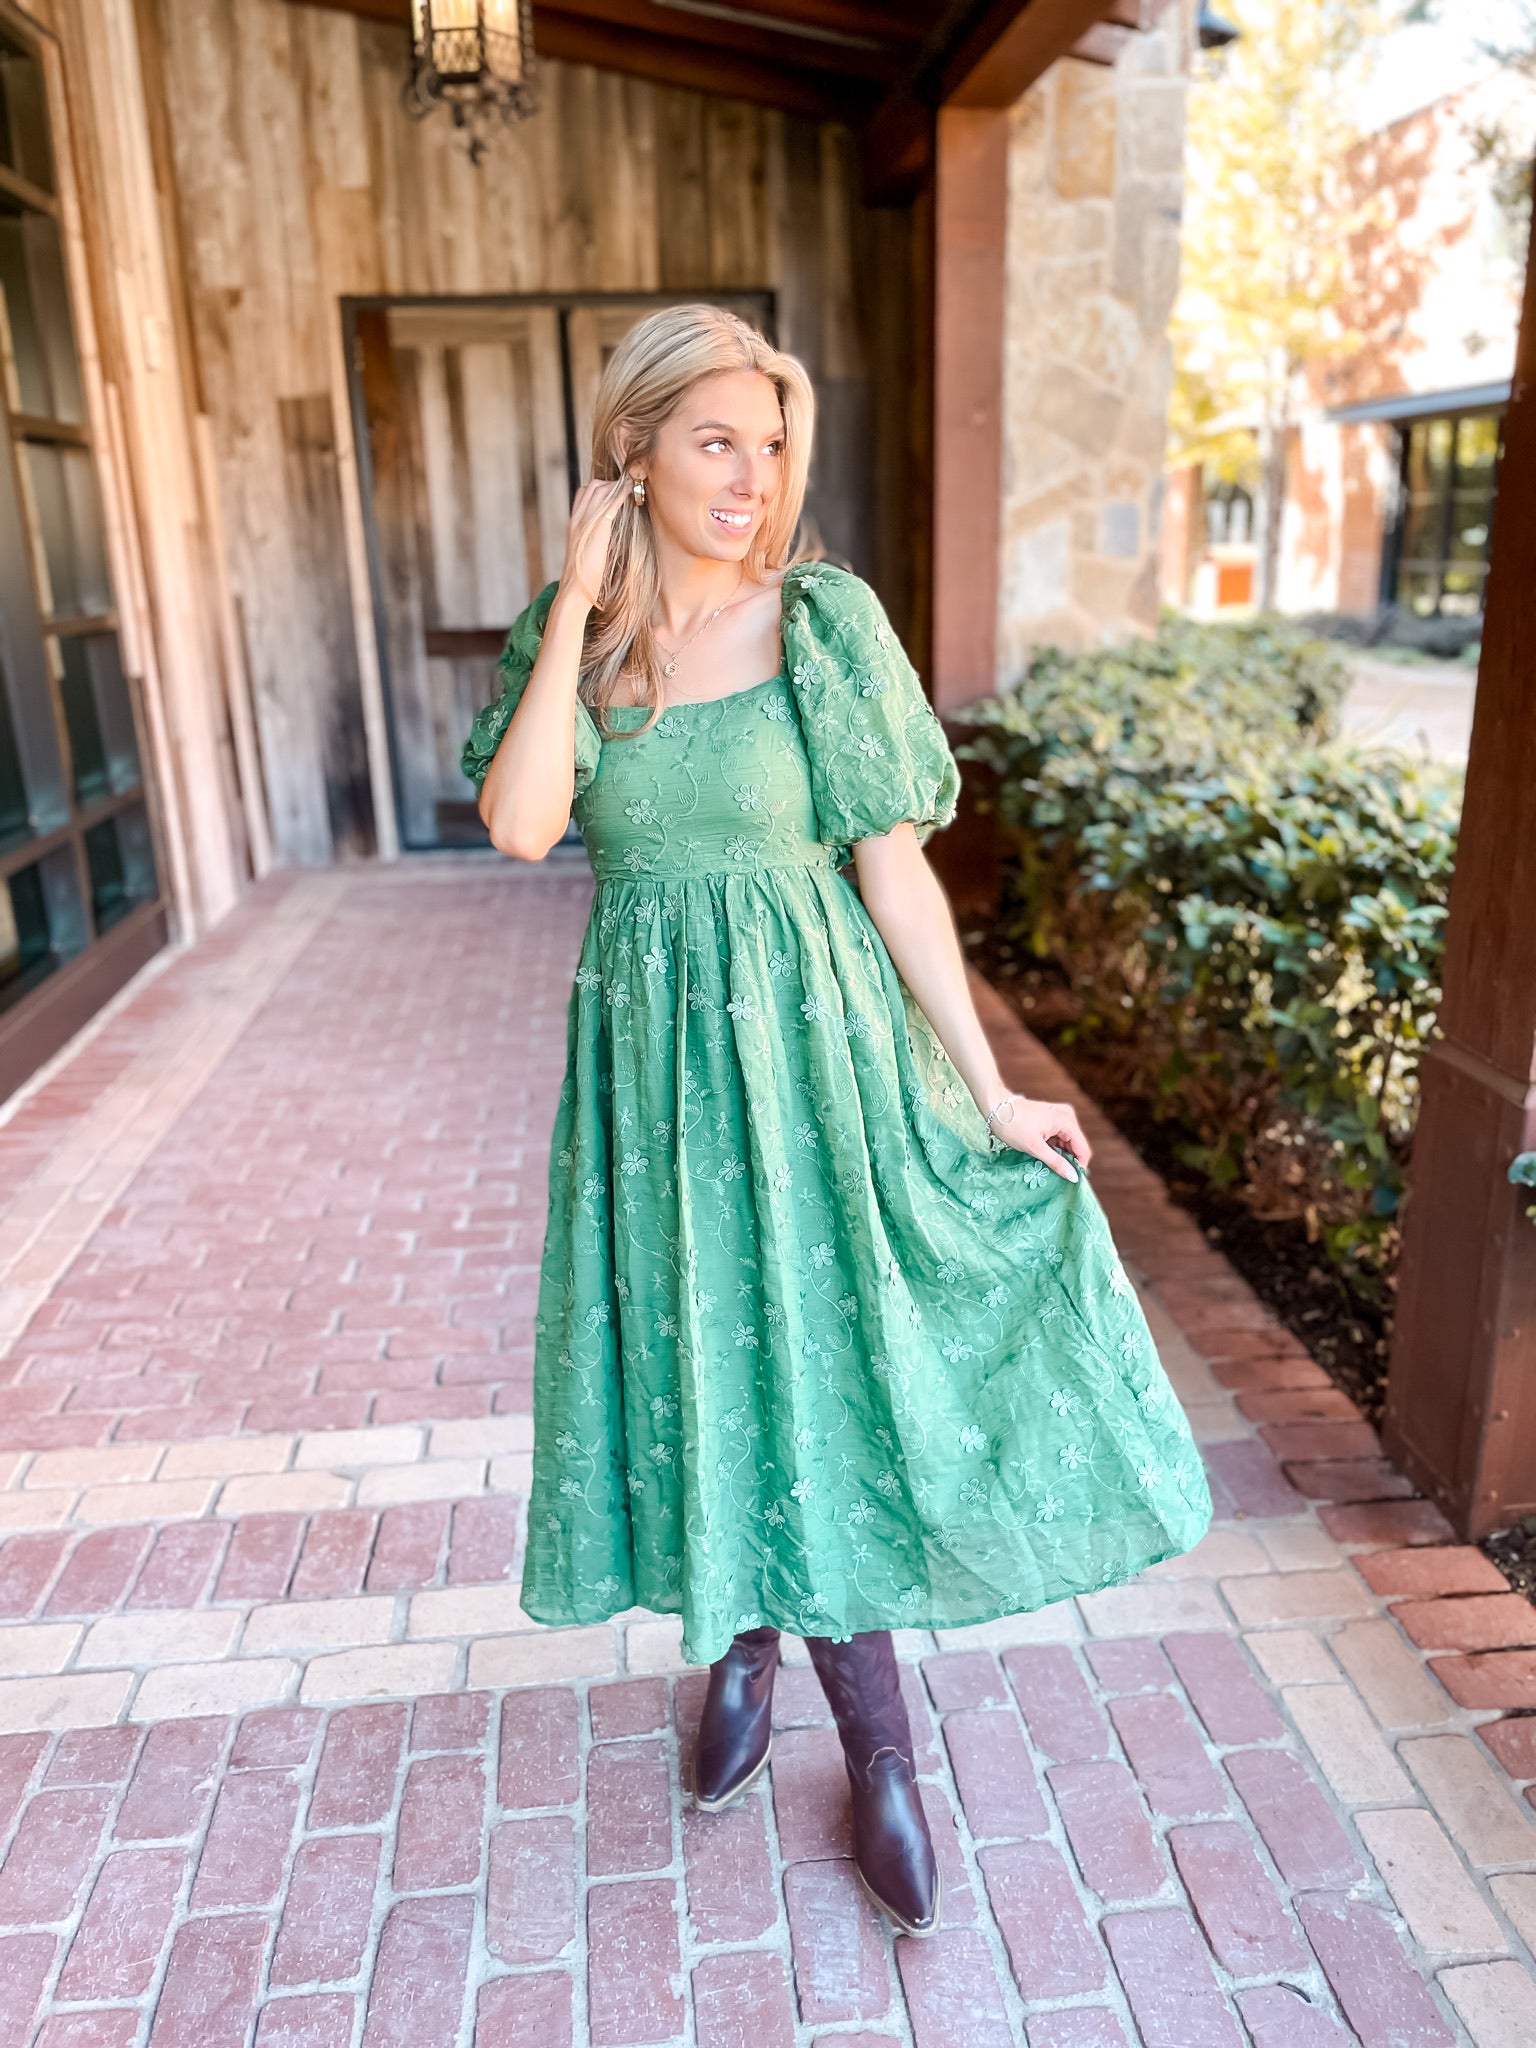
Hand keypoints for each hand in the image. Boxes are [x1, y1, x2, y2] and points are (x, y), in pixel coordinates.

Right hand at [561, 476, 631, 610]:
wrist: (574, 591)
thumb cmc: (583, 578)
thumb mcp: (586, 553)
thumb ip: (594, 540)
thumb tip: (606, 538)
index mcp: (574, 524)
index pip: (583, 493)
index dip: (600, 488)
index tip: (616, 491)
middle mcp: (577, 519)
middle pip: (592, 486)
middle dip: (610, 484)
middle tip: (628, 488)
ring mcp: (585, 522)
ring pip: (599, 489)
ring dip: (617, 486)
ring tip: (633, 486)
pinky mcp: (598, 528)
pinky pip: (610, 502)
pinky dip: (621, 493)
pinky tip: (632, 491)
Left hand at [982, 1092, 1090, 1181]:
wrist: (995, 1106)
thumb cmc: (1012, 1125)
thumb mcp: (1034, 1147)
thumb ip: (1056, 1162)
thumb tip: (1074, 1177)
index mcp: (1066, 1121)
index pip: (1083, 1150)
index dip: (1079, 1167)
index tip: (1070, 1181)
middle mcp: (1068, 1116)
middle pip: (1077, 1145)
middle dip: (1069, 1160)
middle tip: (1056, 1174)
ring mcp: (1061, 1115)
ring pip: (1069, 1142)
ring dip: (1061, 1154)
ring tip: (1047, 1164)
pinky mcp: (1053, 1118)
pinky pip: (1061, 1137)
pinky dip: (1055, 1147)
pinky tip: (1044, 1154)